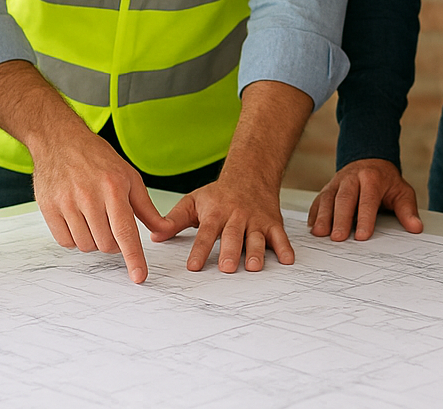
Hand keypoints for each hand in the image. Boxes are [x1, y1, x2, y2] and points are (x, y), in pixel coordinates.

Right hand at [30, 132, 172, 283]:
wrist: (59, 140)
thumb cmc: (97, 158)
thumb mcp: (128, 177)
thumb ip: (146, 208)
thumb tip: (164, 229)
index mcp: (113, 187)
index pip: (125, 231)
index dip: (133, 257)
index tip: (139, 277)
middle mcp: (89, 196)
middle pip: (106, 244)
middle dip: (114, 244)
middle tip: (112, 225)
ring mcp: (66, 203)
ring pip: (86, 246)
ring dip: (94, 241)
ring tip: (94, 219)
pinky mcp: (48, 208)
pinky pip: (65, 242)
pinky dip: (75, 239)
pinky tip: (78, 220)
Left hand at [159, 174, 293, 272]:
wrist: (250, 173)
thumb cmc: (219, 194)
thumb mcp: (194, 201)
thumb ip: (174, 220)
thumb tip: (154, 236)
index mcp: (216, 213)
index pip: (206, 233)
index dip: (200, 250)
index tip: (193, 267)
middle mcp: (237, 216)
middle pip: (233, 236)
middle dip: (230, 252)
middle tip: (227, 268)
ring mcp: (256, 220)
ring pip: (256, 237)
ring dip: (256, 252)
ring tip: (254, 267)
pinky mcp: (272, 223)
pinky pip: (280, 236)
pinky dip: (285, 248)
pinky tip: (287, 260)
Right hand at [308, 158, 422, 241]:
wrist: (370, 161)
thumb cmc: (386, 182)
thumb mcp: (402, 192)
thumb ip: (407, 210)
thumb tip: (416, 228)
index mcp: (371, 178)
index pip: (367, 200)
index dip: (364, 218)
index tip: (362, 236)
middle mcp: (351, 178)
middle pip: (344, 199)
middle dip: (340, 219)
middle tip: (337, 238)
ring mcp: (337, 182)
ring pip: (328, 198)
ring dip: (323, 217)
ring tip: (320, 233)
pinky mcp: (327, 188)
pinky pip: (318, 200)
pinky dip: (314, 213)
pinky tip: (312, 226)